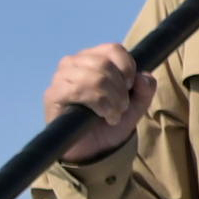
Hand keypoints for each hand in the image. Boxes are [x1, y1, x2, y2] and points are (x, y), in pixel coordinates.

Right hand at [43, 45, 155, 168]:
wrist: (92, 149)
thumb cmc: (110, 121)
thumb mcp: (136, 105)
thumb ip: (145, 89)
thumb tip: (143, 77)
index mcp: (94, 57)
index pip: (113, 49)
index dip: (128, 68)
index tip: (131, 87)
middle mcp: (75, 62)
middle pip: (105, 64)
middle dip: (120, 90)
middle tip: (122, 107)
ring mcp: (61, 77)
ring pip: (94, 77)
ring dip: (111, 99)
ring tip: (113, 114)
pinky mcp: (53, 94)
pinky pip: (78, 89)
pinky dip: (98, 104)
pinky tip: (102, 115)